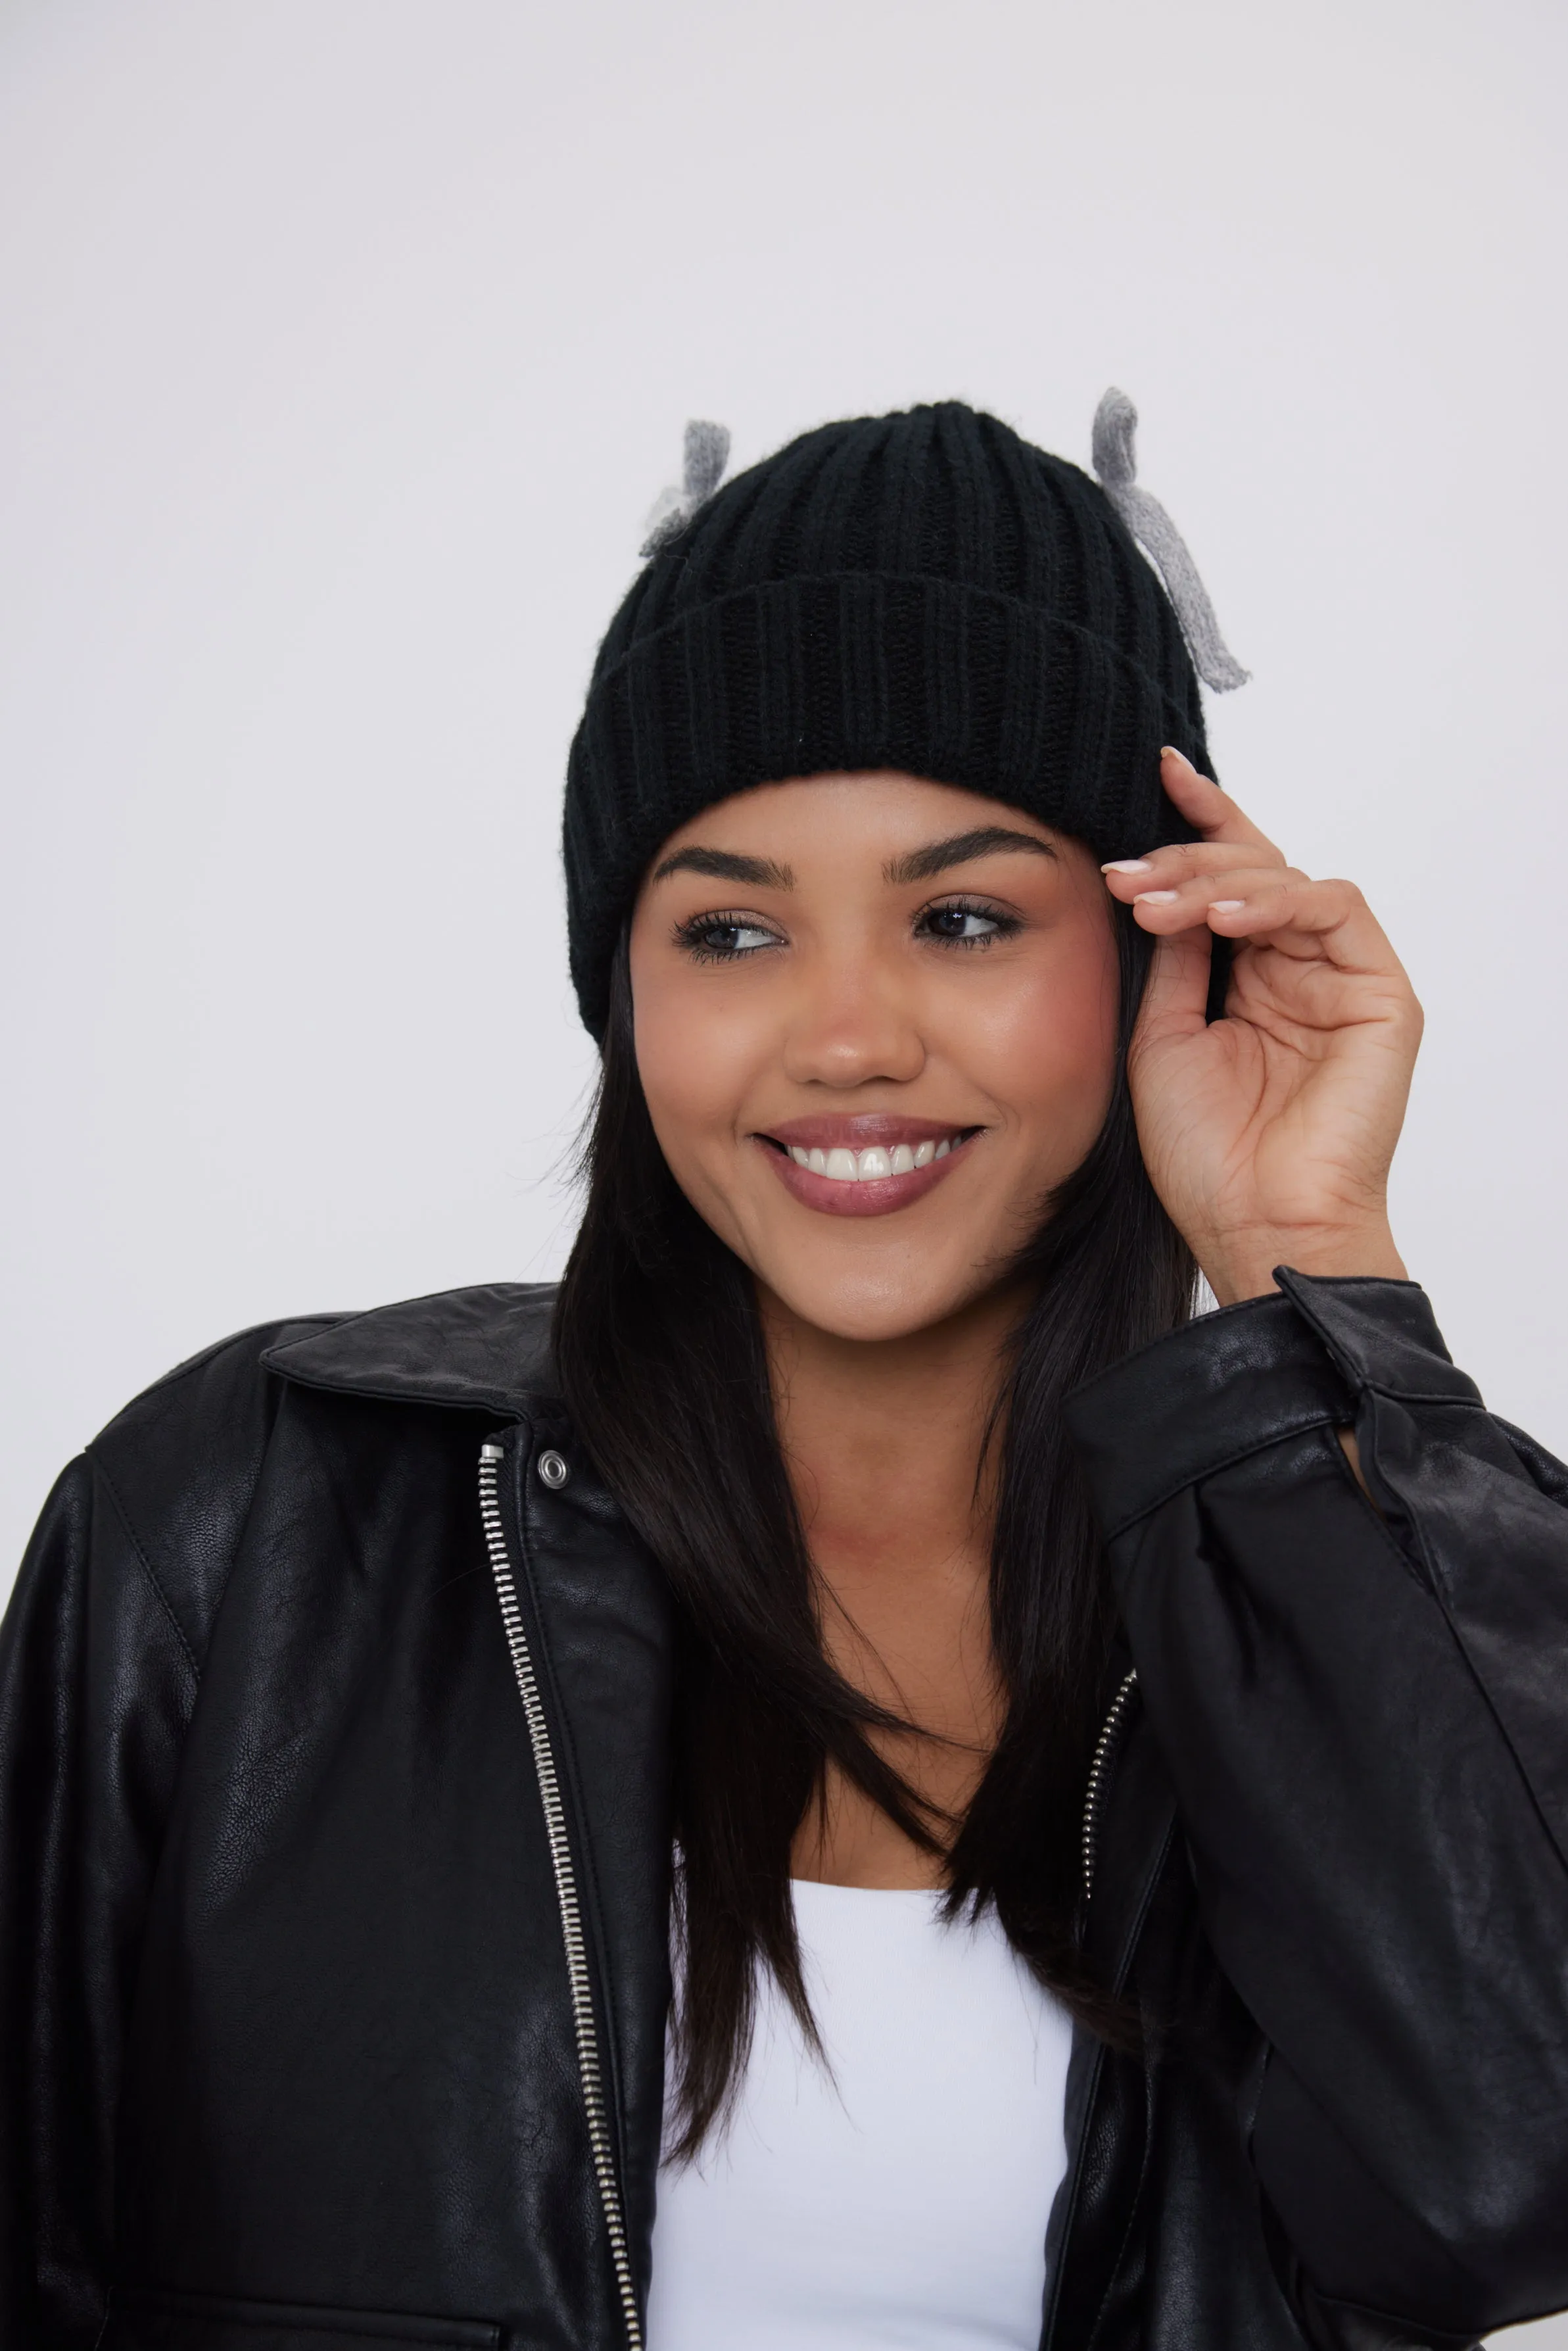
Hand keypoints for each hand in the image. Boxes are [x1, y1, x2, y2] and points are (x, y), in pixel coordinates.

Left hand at [1101, 748, 1421, 1306]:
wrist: (1254, 1225)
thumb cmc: (1206, 1155)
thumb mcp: (1160, 1035)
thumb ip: (1172, 956)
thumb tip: (1164, 882)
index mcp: (1247, 981)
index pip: (1227, 882)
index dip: (1196, 824)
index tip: (1154, 777)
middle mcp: (1296, 972)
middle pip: (1251, 869)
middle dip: (1184, 859)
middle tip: (1125, 875)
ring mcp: (1341, 980)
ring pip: (1286, 879)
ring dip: (1216, 878)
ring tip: (1158, 900)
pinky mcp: (1380, 995)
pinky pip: (1334, 908)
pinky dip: (1276, 900)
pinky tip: (1223, 918)